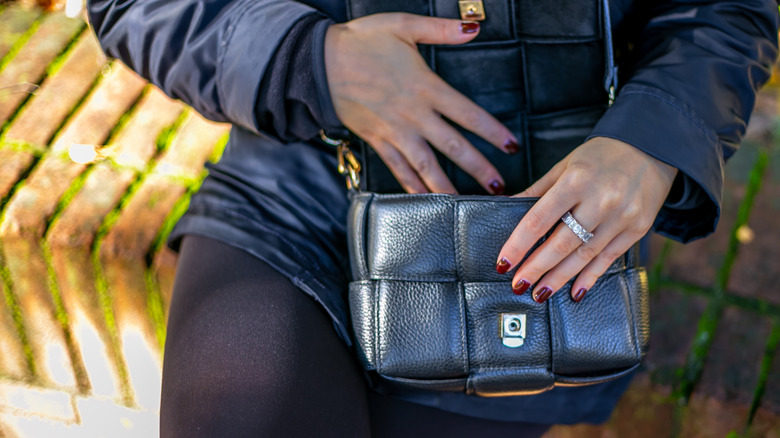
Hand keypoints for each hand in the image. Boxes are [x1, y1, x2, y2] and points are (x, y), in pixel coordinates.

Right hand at [324, 13, 518, 193]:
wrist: (319, 63)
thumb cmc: (362, 41)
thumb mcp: (402, 24)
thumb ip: (441, 29)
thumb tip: (474, 27)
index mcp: (425, 87)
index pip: (467, 114)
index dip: (492, 132)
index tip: (512, 146)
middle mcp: (413, 115)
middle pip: (452, 147)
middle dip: (478, 169)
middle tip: (499, 187)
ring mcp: (394, 132)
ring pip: (426, 166)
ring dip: (448, 186)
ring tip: (466, 203)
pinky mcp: (377, 141)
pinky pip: (398, 169)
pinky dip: (413, 187)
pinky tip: (426, 201)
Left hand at [495, 137, 677, 302]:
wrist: (653, 147)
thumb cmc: (602, 155)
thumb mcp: (565, 165)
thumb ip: (537, 190)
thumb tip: (506, 207)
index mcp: (576, 180)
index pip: (539, 219)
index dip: (519, 244)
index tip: (503, 263)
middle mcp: (600, 200)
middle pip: (561, 243)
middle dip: (536, 268)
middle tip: (517, 285)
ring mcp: (622, 217)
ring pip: (584, 255)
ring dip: (559, 278)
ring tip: (539, 293)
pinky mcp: (637, 229)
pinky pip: (608, 259)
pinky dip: (590, 277)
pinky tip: (574, 292)